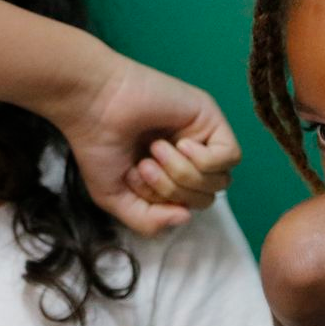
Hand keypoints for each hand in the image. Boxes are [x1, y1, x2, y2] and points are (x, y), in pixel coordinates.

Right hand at [53, 54, 240, 235]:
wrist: (94, 105)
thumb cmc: (99, 145)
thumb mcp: (117, 199)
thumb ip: (150, 221)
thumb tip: (185, 217)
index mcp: (170, 174)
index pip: (187, 206)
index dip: (163, 203)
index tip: (133, 176)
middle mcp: (189, 157)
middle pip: (206, 197)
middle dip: (172, 191)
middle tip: (144, 165)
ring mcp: (202, 136)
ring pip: (220, 180)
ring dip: (183, 174)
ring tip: (156, 150)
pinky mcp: (210, 117)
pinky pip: (230, 156)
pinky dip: (203, 160)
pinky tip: (179, 144)